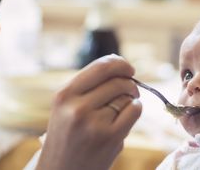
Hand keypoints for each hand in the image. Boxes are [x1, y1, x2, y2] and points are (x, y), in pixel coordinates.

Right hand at [36, 55, 141, 169]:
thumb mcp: (66, 107)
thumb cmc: (67, 135)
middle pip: (117, 81)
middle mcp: (77, 107)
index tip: (127, 68)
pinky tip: (128, 114)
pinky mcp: (110, 138)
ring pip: (126, 96)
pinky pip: (134, 110)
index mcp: (64, 95)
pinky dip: (136, 108)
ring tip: (123, 106)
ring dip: (131, 97)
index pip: (100, 67)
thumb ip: (88, 85)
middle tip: (131, 88)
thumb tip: (118, 62)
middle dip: (129, 81)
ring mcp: (94, 123)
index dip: (119, 63)